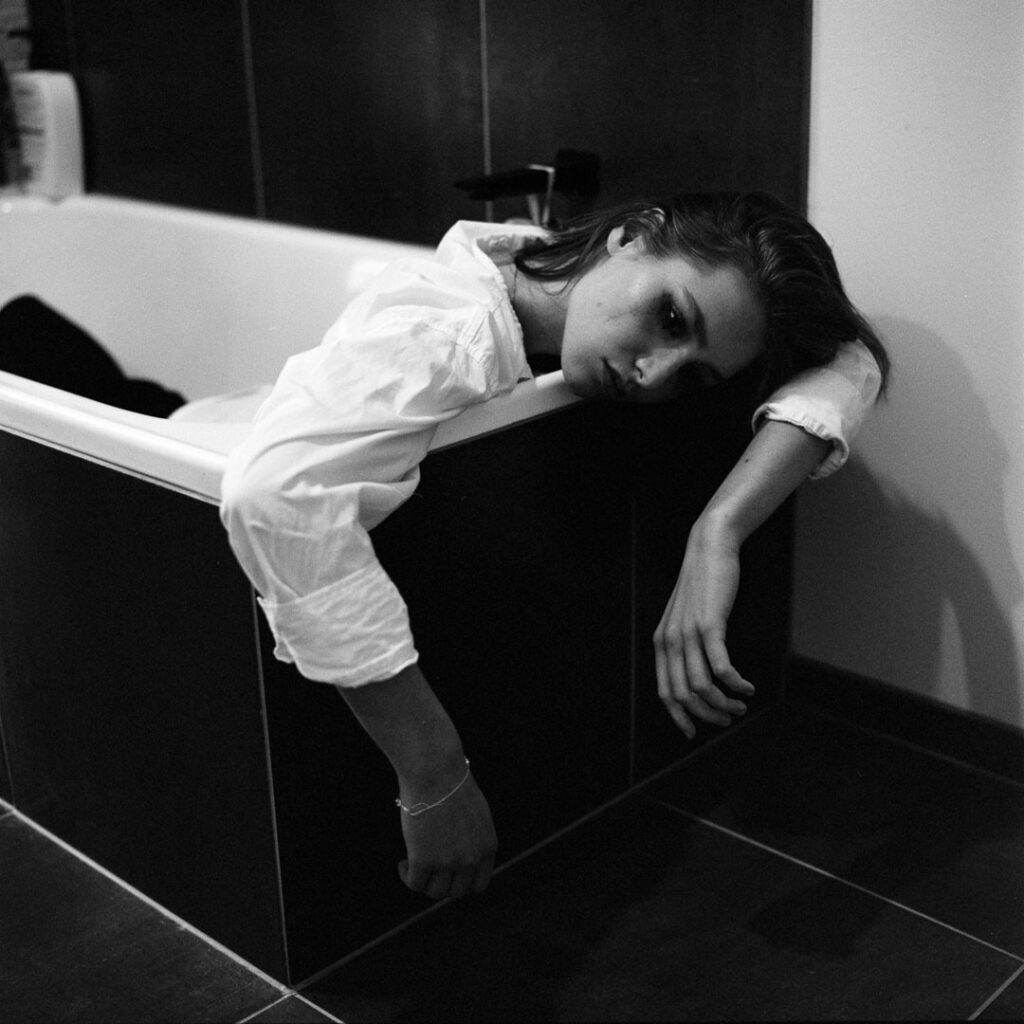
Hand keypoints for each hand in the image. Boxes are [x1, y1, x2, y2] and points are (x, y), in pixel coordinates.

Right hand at [397, 769, 496, 899]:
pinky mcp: (423, 860)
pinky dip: (407, 876)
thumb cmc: (451, 784)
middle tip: (429, 871)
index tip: (449, 876)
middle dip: (442, 884)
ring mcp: (448, 862)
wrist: (435, 771)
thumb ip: (473, 838)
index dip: (462, 883)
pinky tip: (403, 863)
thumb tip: (461, 857)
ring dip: (424, 882)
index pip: (479, 884)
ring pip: (435, 891)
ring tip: (413, 864)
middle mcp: (471, 859)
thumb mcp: (476, 814)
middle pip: (456, 892)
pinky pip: (414, 883)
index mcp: (487, 847)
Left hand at [654, 520, 755, 737]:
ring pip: (702, 687)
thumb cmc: (702, 586)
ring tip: (740, 705)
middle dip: (707, 716)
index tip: (695, 732)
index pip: (665, 692)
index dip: (680, 716)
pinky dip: (735, 684)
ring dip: (723, 704)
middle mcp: (670, 641)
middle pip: (684, 695)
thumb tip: (696, 675)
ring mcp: (688, 634)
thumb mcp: (686, 617)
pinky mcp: (709, 625)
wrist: (709, 549)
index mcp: (661, 643)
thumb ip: (685, 645)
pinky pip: (721, 668)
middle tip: (728, 719)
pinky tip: (747, 687)